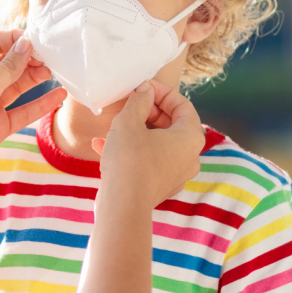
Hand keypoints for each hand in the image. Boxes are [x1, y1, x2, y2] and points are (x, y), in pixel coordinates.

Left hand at [0, 29, 67, 186]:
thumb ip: (6, 68)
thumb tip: (25, 44)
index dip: (14, 40)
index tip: (37, 40)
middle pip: (6, 65)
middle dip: (28, 60)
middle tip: (51, 57)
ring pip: (16, 87)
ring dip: (35, 79)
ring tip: (56, 71)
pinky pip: (22, 111)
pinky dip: (39, 104)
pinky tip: (58, 96)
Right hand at [93, 79, 203, 207]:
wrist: (122, 205)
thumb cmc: (129, 160)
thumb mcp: (129, 122)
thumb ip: (139, 101)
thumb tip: (145, 90)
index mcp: (190, 138)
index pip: (183, 105)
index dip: (162, 92)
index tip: (143, 87)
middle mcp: (189, 157)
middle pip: (172, 125)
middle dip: (149, 111)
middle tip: (130, 103)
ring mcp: (175, 174)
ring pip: (157, 144)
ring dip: (136, 130)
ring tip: (114, 124)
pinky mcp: (159, 187)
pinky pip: (147, 161)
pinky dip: (130, 151)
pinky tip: (102, 145)